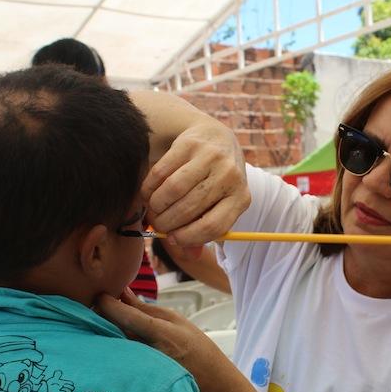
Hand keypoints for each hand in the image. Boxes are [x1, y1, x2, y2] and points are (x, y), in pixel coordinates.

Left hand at [96, 289, 263, 391]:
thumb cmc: (195, 348)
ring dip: (107, 332)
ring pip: (111, 343)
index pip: (122, 314)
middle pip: (110, 328)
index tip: (100, 294)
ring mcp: (137, 367)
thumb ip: (145, 308)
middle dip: (102, 316)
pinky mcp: (132, 379)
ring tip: (112, 326)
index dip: (105, 302)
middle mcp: (145, 351)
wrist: (209, 384)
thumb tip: (122, 291)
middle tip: (102, 306)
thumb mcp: (176, 321)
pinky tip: (119, 345)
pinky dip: (114, 347)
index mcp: (158, 332)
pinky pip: (117, 357)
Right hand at [143, 122, 249, 246]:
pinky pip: (162, 171)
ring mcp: (211, 157)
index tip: (174, 239)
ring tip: (153, 210)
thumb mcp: (218, 204)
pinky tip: (149, 193)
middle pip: (190, 209)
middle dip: (167, 222)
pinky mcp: (190, 143)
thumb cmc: (214, 180)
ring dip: (156, 205)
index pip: (214, 226)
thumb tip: (191, 255)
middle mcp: (230, 175)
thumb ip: (204, 230)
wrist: (214, 136)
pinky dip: (150, 187)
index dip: (189, 237)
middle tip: (157, 225)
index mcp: (241, 197)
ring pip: (174, 190)